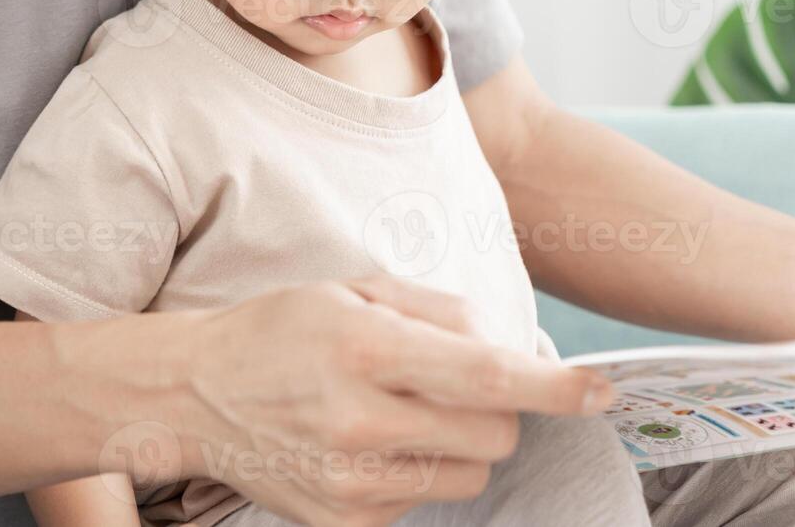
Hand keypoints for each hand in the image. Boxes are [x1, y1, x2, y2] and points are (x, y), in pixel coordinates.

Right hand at [146, 276, 611, 526]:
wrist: (194, 397)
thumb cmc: (282, 330)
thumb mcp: (359, 291)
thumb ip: (444, 313)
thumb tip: (511, 347)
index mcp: (368, 351)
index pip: (489, 378)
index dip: (556, 388)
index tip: (600, 392)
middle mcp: (361, 423)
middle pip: (496, 434)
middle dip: (500, 407)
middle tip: (455, 382)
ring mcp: (352, 485)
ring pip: (471, 472)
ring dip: (461, 441)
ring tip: (403, 410)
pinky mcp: (347, 525)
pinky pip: (427, 499)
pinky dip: (419, 470)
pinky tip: (371, 442)